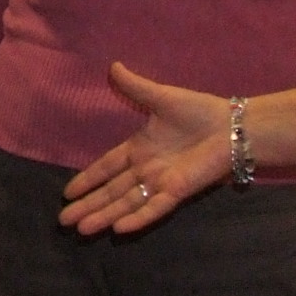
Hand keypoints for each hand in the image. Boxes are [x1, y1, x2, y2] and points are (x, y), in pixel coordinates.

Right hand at [57, 62, 233, 234]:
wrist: (232, 125)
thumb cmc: (199, 111)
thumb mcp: (161, 96)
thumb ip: (135, 87)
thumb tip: (113, 66)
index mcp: (139, 149)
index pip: (106, 167)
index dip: (88, 180)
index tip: (67, 193)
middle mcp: (146, 169)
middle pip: (111, 191)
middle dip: (88, 206)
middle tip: (63, 221)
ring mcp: (161, 182)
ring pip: (126, 203)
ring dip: (104, 216)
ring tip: (81, 229)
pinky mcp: (178, 190)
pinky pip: (154, 207)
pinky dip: (137, 218)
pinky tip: (119, 230)